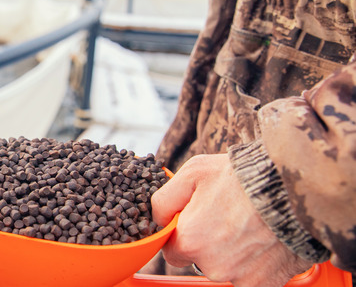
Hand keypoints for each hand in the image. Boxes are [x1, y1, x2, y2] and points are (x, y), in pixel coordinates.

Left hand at [151, 154, 311, 286]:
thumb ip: (165, 200)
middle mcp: (212, 266)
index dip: (184, 233)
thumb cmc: (242, 177)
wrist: (292, 188)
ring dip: (231, 253)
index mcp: (190, 241)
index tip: (197, 219)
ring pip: (225, 268)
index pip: (173, 250)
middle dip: (208, 242)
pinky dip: (254, 262)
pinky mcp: (265, 284)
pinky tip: (261, 240)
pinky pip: (250, 277)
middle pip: (200, 260)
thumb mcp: (192, 173)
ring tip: (247, 225)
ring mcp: (240, 277)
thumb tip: (157, 218)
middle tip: (226, 217)